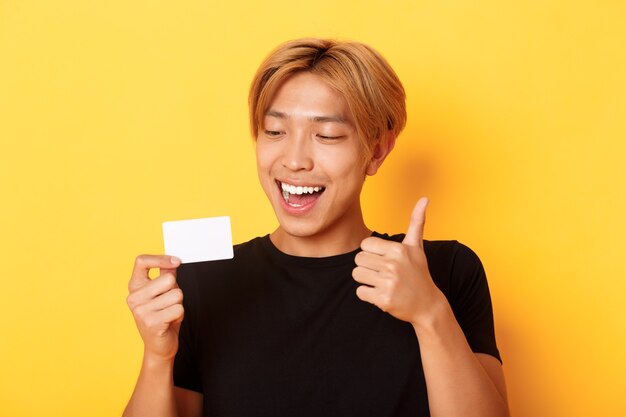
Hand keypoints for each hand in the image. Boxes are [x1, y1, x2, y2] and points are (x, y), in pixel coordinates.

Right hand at [126, 255, 183, 361]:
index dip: (160, 259)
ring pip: (177, 294)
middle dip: (176, 290)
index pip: (141, 261)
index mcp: (135, 286)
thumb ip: (166, 276)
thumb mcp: (163, 293)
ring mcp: (140, 310)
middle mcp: (134, 297)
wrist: (159, 345)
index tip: (176, 261)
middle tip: (168, 303)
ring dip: (178, 304)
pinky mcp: (151, 322)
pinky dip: (179, 314)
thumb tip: (173, 262)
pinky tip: (169, 321)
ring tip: (168, 313)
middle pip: (169, 279)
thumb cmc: (162, 316)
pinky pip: (178, 308)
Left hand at [353, 197, 443, 325]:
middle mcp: (393, 265)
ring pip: (356, 274)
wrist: (428, 304)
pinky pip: (359, 292)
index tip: (384, 260)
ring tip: (382, 283)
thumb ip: (416, 222)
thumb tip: (425, 198)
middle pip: (358, 259)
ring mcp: (388, 283)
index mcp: (398, 250)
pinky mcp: (383, 299)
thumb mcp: (417, 247)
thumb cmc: (419, 273)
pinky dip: (368, 295)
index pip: (364, 245)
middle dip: (368, 266)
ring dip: (366, 280)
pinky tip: (382, 294)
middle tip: (383, 273)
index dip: (371, 253)